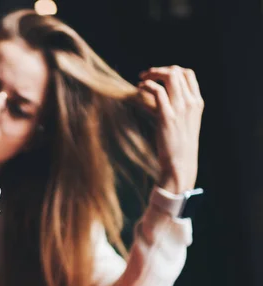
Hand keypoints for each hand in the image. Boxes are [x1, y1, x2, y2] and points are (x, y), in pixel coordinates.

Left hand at [138, 65, 204, 193]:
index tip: (158, 75)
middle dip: (159, 70)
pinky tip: (139, 89)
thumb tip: (152, 94)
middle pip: (177, 72)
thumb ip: (173, 106)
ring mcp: (181, 109)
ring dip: (152, 75)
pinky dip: (147, 86)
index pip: (188, 74)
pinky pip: (158, 92)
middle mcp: (191, 103)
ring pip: (169, 77)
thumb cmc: (177, 145)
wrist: (180, 164)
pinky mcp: (167, 117)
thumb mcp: (182, 122)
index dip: (171, 70)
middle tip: (145, 75)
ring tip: (141, 80)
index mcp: (197, 103)